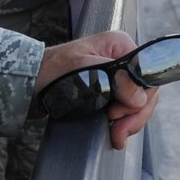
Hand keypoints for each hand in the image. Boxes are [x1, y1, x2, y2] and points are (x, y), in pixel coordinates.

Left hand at [37, 29, 155, 148]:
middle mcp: (123, 59)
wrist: (32, 82)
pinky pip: (128, 109)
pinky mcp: (112, 91)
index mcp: (120, 45)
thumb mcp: (82, 69)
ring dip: (130, 122)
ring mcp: (118, 76)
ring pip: (139, 104)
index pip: (148, 74)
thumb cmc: (52, 69)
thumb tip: (138, 97)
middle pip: (146, 92)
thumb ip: (114, 79)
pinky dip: (124, 123)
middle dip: (135, 115)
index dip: (140, 98)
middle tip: (118, 130)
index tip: (119, 113)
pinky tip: (114, 132)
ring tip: (115, 134)